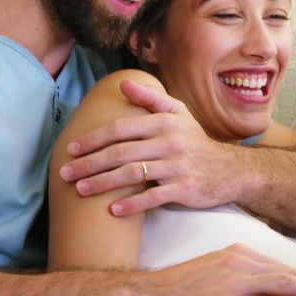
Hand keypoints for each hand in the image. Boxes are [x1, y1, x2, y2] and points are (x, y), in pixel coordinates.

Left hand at [59, 80, 240, 214]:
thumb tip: (122, 83)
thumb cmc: (195, 140)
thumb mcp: (178, 113)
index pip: (121, 129)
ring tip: (80, 190)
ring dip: (103, 183)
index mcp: (164, 122)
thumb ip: (150, 98)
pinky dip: (132, 205)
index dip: (94, 139)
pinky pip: (153, 197)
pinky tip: (113, 211)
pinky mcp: (184, 189)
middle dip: (90, 163)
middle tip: (66, 172)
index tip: (72, 149)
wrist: (229, 170)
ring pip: (132, 175)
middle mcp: (169, 142)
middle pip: (121, 153)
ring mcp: (177, 167)